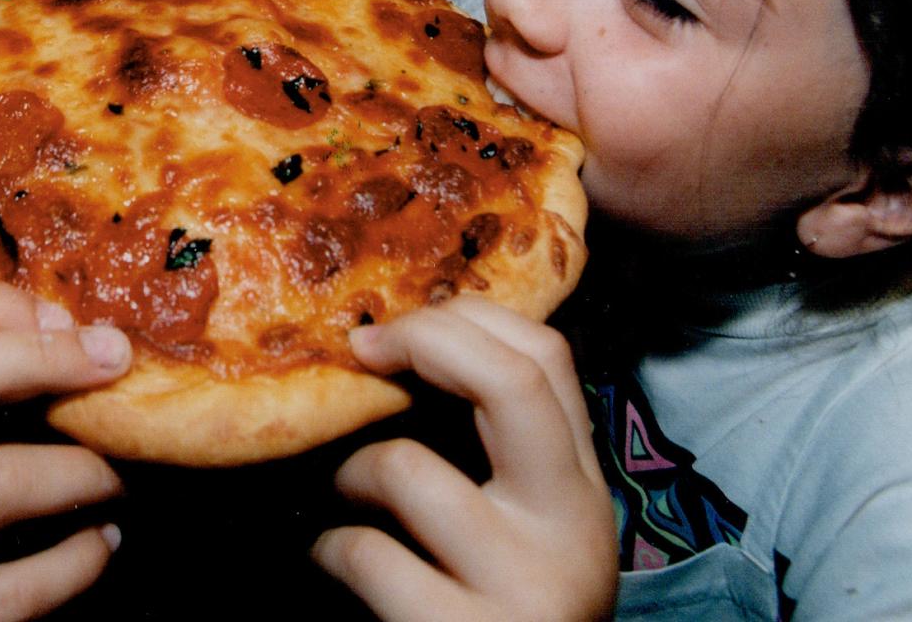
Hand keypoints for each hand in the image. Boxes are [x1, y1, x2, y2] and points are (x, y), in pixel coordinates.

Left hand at [312, 297, 615, 620]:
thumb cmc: (499, 609)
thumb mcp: (525, 527)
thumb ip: (498, 448)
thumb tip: (415, 342)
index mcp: (583, 491)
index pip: (548, 357)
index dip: (463, 319)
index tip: (397, 326)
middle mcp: (569, 531)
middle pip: (511, 381)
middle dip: (424, 340)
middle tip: (361, 350)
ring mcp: (521, 587)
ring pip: (405, 469)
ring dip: (348, 472)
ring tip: (344, 499)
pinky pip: (361, 554)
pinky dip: (327, 549)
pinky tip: (332, 562)